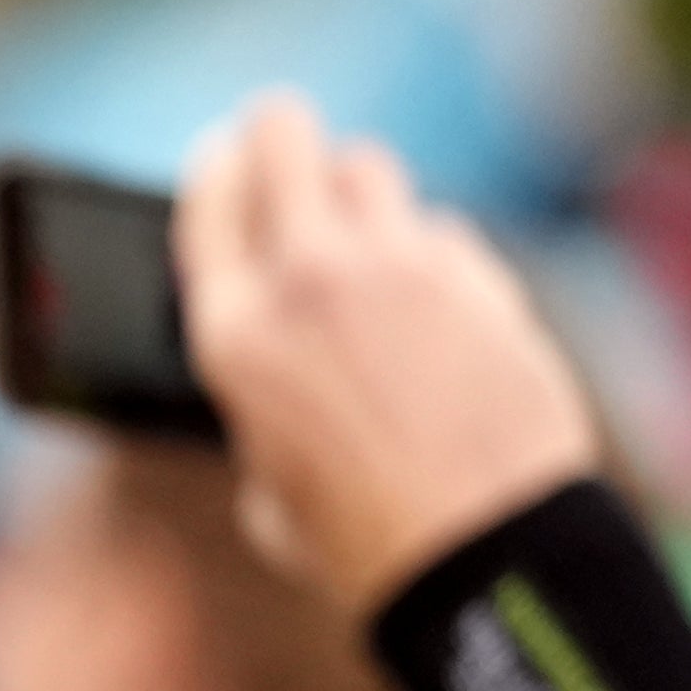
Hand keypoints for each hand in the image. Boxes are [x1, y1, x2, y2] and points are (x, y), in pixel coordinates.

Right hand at [173, 87, 607, 605]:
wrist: (483, 556)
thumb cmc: (359, 541)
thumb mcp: (264, 476)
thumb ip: (259, 397)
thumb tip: (282, 368)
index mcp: (234, 334)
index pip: (207, 198)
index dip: (214, 166)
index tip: (223, 152)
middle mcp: (311, 279)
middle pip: (284, 138)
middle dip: (278, 134)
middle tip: (283, 137)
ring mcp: (402, 268)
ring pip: (369, 165)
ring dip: (354, 187)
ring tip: (358, 225)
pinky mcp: (478, 279)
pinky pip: (440, 230)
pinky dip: (426, 251)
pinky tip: (429, 300)